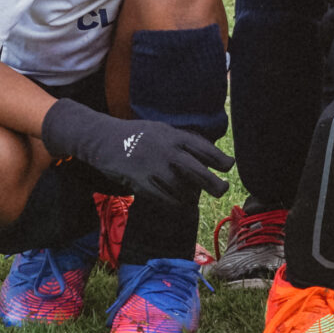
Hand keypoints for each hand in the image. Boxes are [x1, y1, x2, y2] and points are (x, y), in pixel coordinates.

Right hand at [41, 98, 232, 203]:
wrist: (103, 139)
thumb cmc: (136, 134)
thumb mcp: (161, 129)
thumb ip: (181, 140)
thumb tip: (206, 152)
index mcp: (173, 135)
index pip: (203, 148)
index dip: (219, 159)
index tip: (229, 166)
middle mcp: (167, 151)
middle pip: (197, 171)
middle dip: (214, 184)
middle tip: (222, 190)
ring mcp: (154, 168)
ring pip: (182, 189)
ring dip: (191, 195)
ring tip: (193, 197)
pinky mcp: (142, 183)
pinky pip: (165, 198)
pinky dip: (174, 203)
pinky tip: (178, 203)